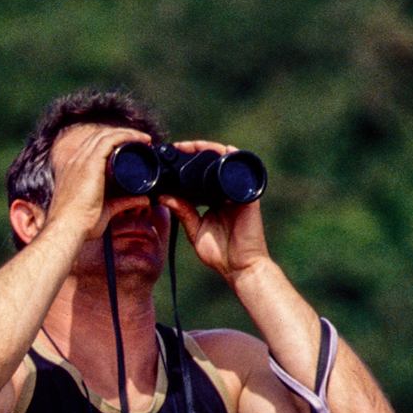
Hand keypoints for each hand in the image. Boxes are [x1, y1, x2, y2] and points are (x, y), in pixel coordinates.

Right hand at [44, 123, 154, 238]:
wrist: (68, 229)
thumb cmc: (81, 224)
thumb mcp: (106, 209)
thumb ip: (124, 202)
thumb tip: (144, 199)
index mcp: (74, 169)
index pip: (93, 146)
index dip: (114, 142)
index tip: (134, 148)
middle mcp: (75, 161)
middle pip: (100, 137)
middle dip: (122, 135)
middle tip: (143, 142)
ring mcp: (81, 160)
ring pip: (105, 135)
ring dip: (128, 133)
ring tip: (145, 140)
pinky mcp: (89, 163)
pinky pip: (110, 140)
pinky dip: (127, 136)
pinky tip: (141, 139)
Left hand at [157, 141, 271, 283]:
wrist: (240, 266)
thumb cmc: (220, 253)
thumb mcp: (195, 230)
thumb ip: (182, 212)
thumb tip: (163, 196)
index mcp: (213, 199)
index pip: (199, 176)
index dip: (186, 165)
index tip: (168, 159)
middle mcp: (225, 192)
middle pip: (211, 164)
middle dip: (195, 152)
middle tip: (177, 148)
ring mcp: (238, 191)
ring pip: (225, 161)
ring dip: (210, 150)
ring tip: (193, 146)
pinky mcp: (248, 194)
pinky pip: (242, 170)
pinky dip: (232, 157)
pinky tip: (221, 150)